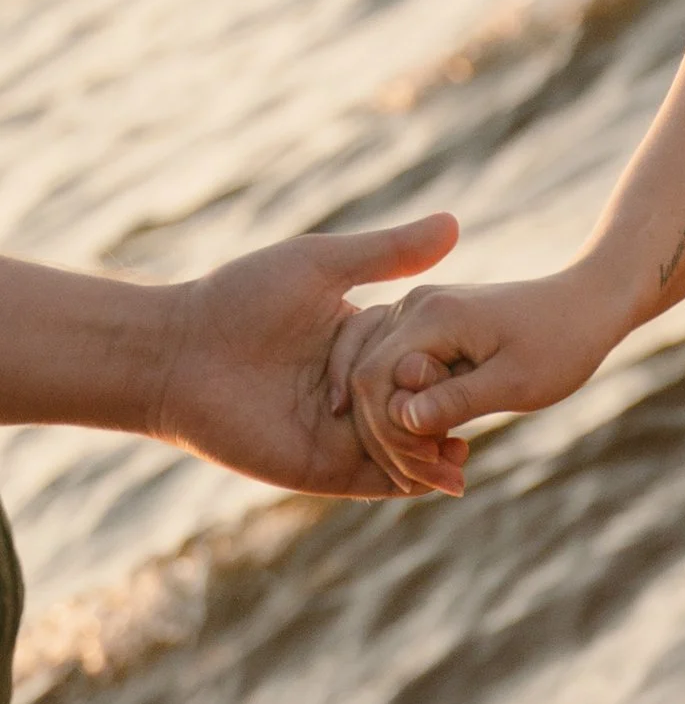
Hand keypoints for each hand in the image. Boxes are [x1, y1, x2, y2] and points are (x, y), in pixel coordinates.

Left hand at [155, 214, 463, 495]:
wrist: (181, 355)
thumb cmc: (241, 300)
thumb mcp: (321, 265)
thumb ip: (388, 252)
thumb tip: (454, 223)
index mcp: (359, 345)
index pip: (420, 360)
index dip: (450, 365)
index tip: (483, 362)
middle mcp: (357, 391)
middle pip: (420, 408)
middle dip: (451, 414)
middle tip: (480, 411)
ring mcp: (344, 434)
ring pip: (408, 448)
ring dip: (438, 450)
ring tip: (463, 448)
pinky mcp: (329, 470)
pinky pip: (383, 480)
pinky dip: (415, 479)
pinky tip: (441, 473)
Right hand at [332, 270, 621, 498]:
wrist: (583, 308)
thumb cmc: (560, 344)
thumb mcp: (516, 383)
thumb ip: (458, 400)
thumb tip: (404, 420)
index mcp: (431, 316)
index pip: (373, 379)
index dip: (390, 432)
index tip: (437, 466)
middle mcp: (412, 307)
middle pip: (365, 381)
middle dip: (393, 440)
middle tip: (443, 480)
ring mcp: (414, 316)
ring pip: (375, 382)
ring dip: (400, 433)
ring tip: (446, 470)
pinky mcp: (424, 331)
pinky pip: (395, 377)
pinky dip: (411, 417)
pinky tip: (443, 447)